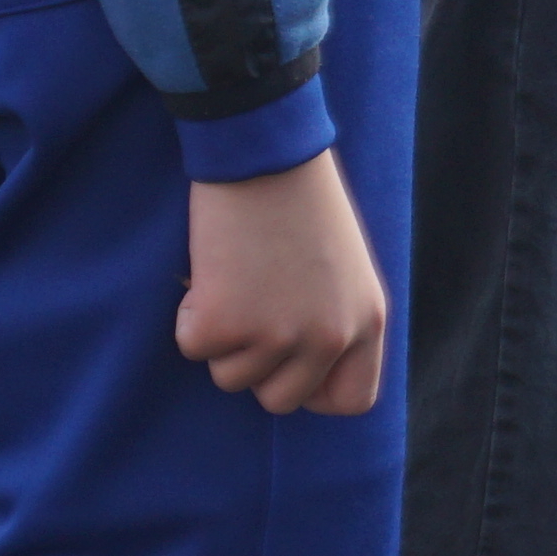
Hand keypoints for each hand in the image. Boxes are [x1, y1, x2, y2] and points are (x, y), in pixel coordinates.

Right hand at [181, 155, 389, 417]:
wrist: (262, 155)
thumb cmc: (299, 200)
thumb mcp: (342, 268)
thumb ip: (332, 319)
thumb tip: (294, 364)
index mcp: (366, 321)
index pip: (351, 400)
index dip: (314, 389)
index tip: (289, 365)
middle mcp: (328, 337)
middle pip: (280, 400)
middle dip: (257, 365)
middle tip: (250, 312)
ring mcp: (276, 335)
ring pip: (230, 377)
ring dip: (222, 336)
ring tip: (235, 279)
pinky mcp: (223, 323)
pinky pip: (193, 348)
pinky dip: (190, 316)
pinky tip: (210, 272)